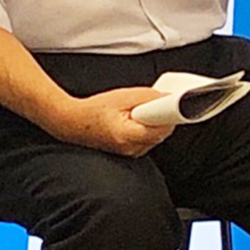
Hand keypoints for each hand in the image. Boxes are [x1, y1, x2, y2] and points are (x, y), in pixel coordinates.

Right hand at [50, 87, 174, 157]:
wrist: (73, 123)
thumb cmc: (93, 110)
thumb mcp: (123, 96)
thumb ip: (147, 96)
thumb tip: (167, 98)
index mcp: (129, 135)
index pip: (162, 129)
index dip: (170, 115)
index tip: (177, 106)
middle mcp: (132, 149)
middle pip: (161, 134)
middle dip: (162, 117)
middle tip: (152, 103)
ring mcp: (131, 153)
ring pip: (155, 138)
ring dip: (154, 123)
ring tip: (138, 112)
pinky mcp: (129, 152)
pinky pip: (147, 140)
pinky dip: (146, 129)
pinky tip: (134, 120)